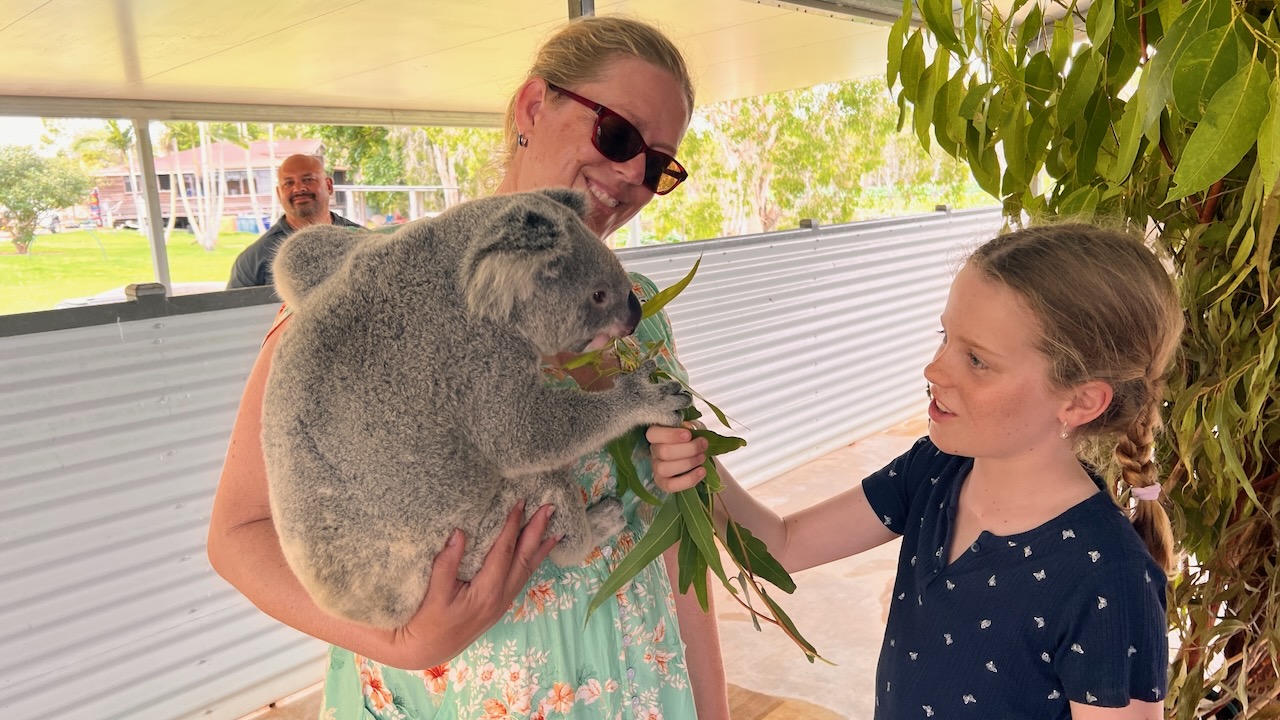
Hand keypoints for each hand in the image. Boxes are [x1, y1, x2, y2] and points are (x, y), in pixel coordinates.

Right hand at [392, 501, 557, 667]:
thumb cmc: (425, 622)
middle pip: (524, 559)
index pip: (505, 552)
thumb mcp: (432, 593)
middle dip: (538, 532)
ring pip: (527, 570)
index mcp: (486, 591)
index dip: (513, 526)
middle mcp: (500, 597)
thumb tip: (459, 532)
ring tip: (555, 528)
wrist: (425, 650)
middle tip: (550, 508)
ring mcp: (501, 603)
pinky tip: (536, 553)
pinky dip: (532, 562)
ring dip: (540, 547)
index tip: (521, 504)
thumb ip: (446, 563)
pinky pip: (521, 578)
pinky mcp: (498, 605)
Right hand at [646, 422, 708, 492]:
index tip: (688, 435)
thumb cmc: (692, 438)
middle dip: (688, 449)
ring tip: (702, 458)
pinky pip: (671, 486)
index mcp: (656, 435)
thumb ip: (691, 425)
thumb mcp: (693, 427)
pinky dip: (689, 479)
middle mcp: (653, 451)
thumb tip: (687, 427)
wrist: (698, 454)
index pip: (653, 434)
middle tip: (703, 445)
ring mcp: (656, 469)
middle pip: (663, 452)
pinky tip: (702, 471)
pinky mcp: (663, 483)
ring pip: (665, 469)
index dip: (671, 435)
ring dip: (688, 463)